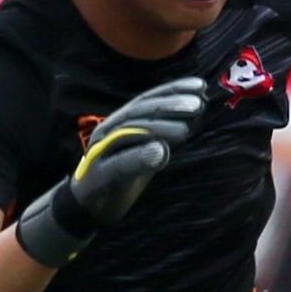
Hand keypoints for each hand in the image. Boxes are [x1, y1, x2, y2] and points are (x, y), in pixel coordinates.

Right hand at [14, 76, 207, 267]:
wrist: (89, 205)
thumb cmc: (122, 175)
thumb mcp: (147, 150)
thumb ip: (166, 134)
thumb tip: (197, 111)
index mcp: (121, 122)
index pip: (148, 100)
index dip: (173, 90)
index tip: (201, 86)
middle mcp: (109, 130)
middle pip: (140, 113)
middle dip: (170, 106)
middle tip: (197, 104)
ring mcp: (100, 151)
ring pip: (130, 133)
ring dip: (159, 129)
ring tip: (185, 130)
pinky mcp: (97, 175)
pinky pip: (119, 164)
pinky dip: (140, 157)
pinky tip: (161, 153)